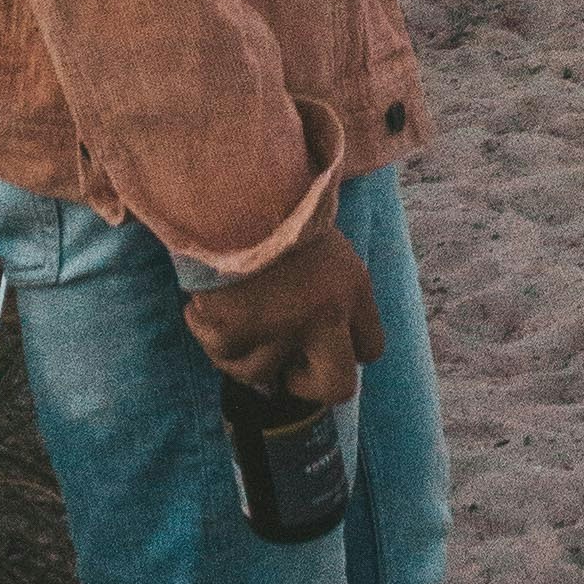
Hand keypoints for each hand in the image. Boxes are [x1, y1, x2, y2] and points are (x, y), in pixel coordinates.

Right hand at [183, 221, 380, 410]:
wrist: (232, 194)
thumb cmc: (281, 215)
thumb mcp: (329, 252)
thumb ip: (333, 300)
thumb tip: (313, 353)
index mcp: (353, 290)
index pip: (372, 350)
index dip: (346, 354)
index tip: (320, 346)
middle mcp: (325, 316)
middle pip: (338, 388)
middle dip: (310, 386)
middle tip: (288, 369)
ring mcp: (280, 328)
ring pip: (264, 374)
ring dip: (247, 351)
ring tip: (236, 316)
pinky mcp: (236, 333)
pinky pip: (222, 355)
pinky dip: (212, 335)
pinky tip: (211, 307)